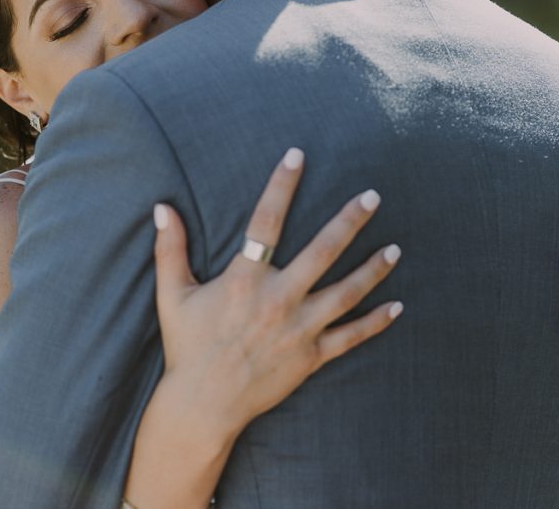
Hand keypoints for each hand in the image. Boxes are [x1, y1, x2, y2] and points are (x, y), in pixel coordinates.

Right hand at [151, 148, 403, 437]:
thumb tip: (161, 207)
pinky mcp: (310, 357)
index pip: (265, 221)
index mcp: (244, 280)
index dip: (281, 185)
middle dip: (349, 221)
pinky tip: (397, 306)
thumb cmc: (187, 346)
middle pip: (323, 252)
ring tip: (395, 248)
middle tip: (373, 196)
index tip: (297, 155)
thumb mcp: (172, 294)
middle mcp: (278, 300)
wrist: (203, 404)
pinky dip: (375, 323)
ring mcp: (299, 329)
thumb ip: (170, 248)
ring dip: (373, 269)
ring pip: (346, 293)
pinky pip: (350, 337)